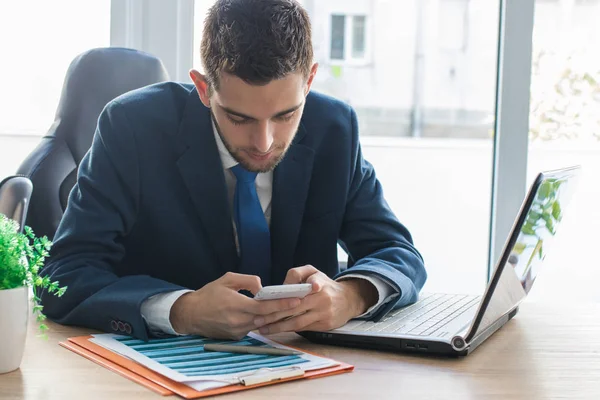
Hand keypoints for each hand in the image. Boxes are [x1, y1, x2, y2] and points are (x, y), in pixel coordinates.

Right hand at [169, 272, 301, 339]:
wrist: (190, 314)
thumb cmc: (209, 294)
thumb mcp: (227, 279)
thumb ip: (247, 281)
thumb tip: (262, 287)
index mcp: (236, 305)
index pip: (264, 307)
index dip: (281, 304)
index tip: (296, 300)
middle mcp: (238, 321)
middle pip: (267, 318)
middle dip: (284, 311)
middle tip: (299, 303)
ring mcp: (237, 331)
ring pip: (262, 324)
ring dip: (275, 317)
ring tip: (289, 308)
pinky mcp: (235, 337)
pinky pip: (253, 328)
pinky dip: (262, 322)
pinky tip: (271, 315)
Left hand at [255, 265, 377, 334]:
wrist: (349, 300)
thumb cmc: (325, 284)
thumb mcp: (313, 271)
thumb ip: (297, 273)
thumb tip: (283, 285)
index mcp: (318, 283)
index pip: (302, 287)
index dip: (289, 295)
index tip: (270, 300)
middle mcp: (322, 299)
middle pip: (294, 308)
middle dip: (274, 315)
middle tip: (257, 319)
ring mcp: (323, 314)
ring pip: (297, 322)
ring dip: (278, 327)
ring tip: (263, 329)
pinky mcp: (324, 325)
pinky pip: (303, 329)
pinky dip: (288, 330)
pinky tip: (275, 331)